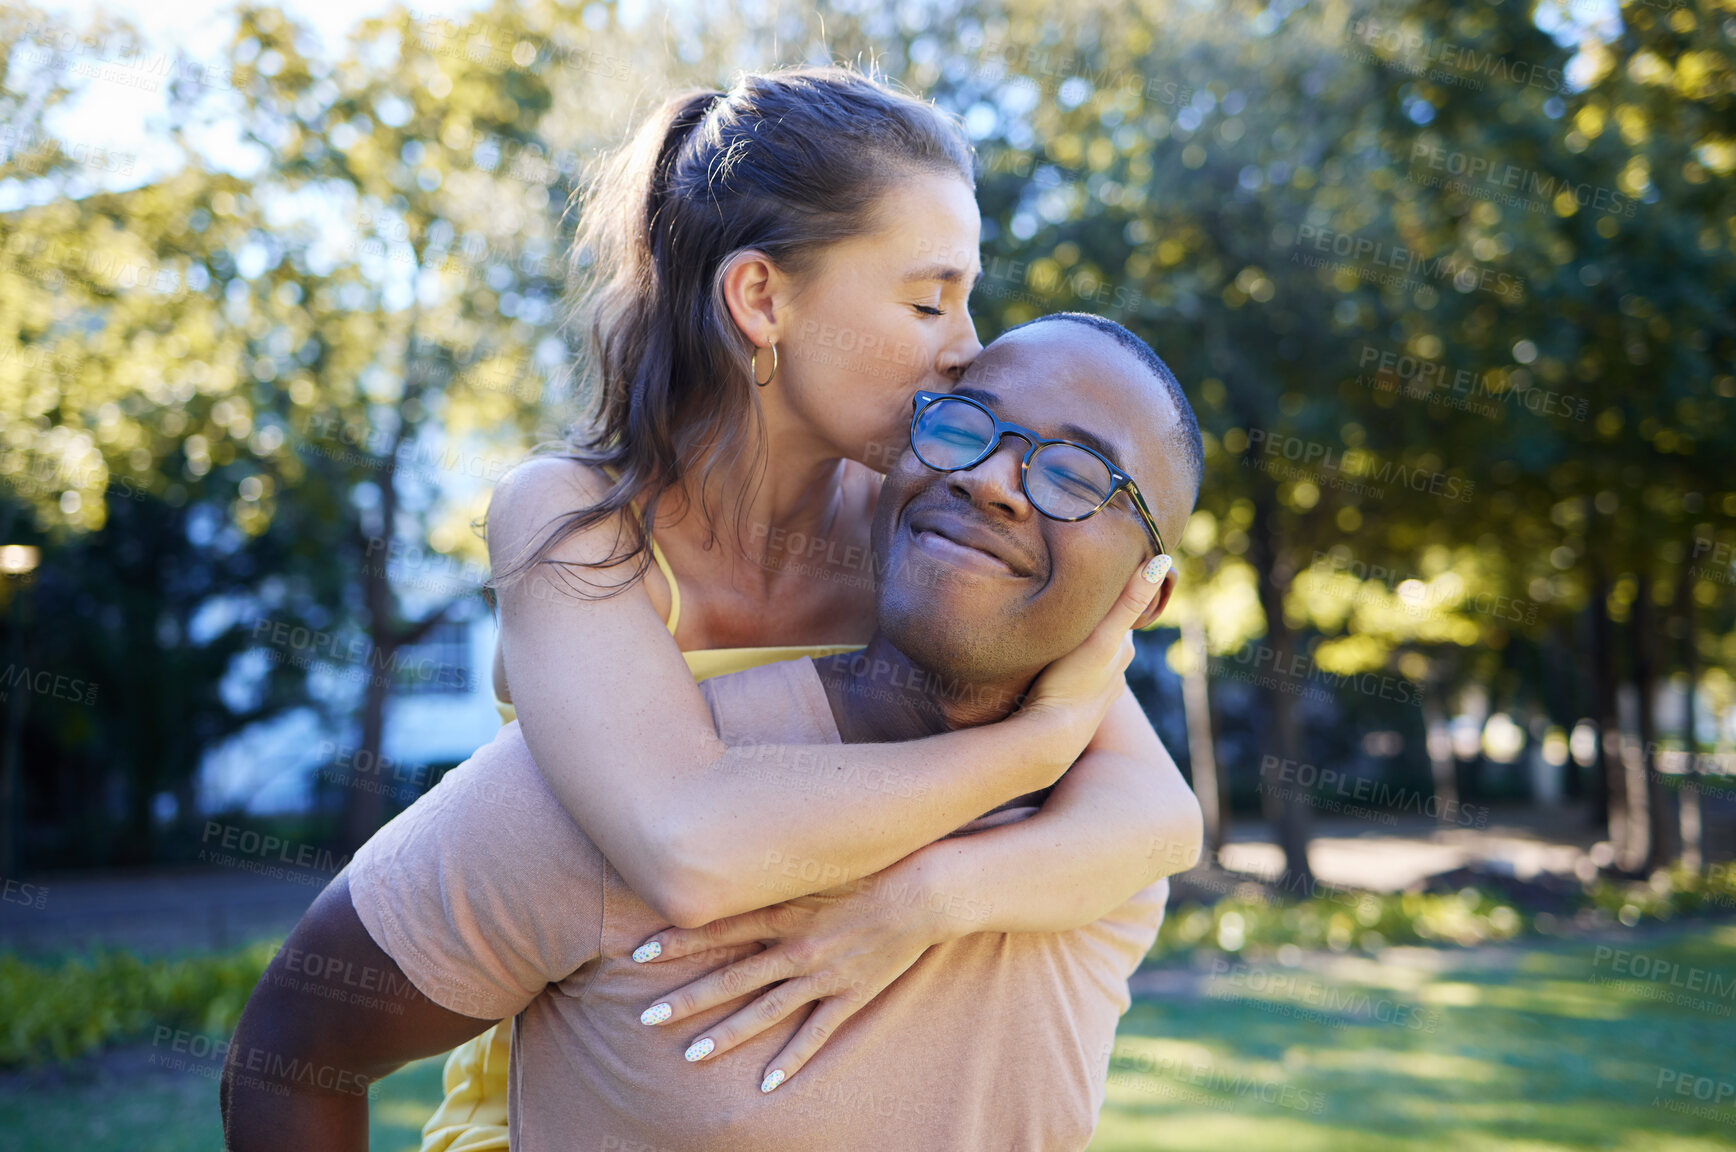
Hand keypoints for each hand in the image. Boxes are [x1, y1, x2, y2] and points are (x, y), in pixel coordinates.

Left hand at [630, 871, 948, 1092]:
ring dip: (727, 1034)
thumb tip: (735, 861)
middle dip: (687, 998)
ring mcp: (822, 976)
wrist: (924, 892)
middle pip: (732, 978)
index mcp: (785, 911)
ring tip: (691, 1055)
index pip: (720, 929)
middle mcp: (797, 947)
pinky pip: (815, 1034)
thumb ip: (776, 870)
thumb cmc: (870, 867)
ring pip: (765, 1011)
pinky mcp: (849, 995)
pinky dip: (791, 1059)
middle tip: (647, 1017)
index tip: (639, 951)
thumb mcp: (817, 863)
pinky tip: (765, 1084)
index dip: (679, 940)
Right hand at [1016, 557, 1164, 777]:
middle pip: (1108, 636)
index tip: (1095, 579)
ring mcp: (1098, 693)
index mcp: (1122, 649)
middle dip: (1094, 621)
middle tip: (1072, 602)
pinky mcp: (1078, 709)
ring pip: (1093, 660)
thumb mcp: (1102, 637)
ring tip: (1059, 633)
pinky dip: (1070, 671)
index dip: (1109, 595)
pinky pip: (1077, 681)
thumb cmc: (1073, 682)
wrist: (1050, 736)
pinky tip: (1054, 668)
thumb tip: (1163, 561)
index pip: (1122, 613)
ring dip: (1080, 647)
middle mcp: (1116, 671)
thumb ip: (1130, 601)